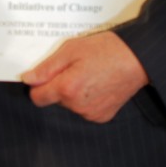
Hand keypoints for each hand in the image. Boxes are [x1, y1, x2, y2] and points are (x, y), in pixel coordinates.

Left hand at [21, 31, 148, 122]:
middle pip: (54, 100)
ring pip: (70, 105)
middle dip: (58, 86)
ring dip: (73, 93)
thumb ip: (46, 68)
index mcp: (67, 88)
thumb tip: (28, 79)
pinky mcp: (103, 116)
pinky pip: (84, 109)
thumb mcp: (71, 50)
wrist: (137, 59)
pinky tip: (97, 84)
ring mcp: (91, 113)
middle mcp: (78, 106)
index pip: (37, 97)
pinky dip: (86, 99)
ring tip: (88, 74)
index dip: (38, 85)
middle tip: (74, 68)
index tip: (46, 75)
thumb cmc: (105, 50)